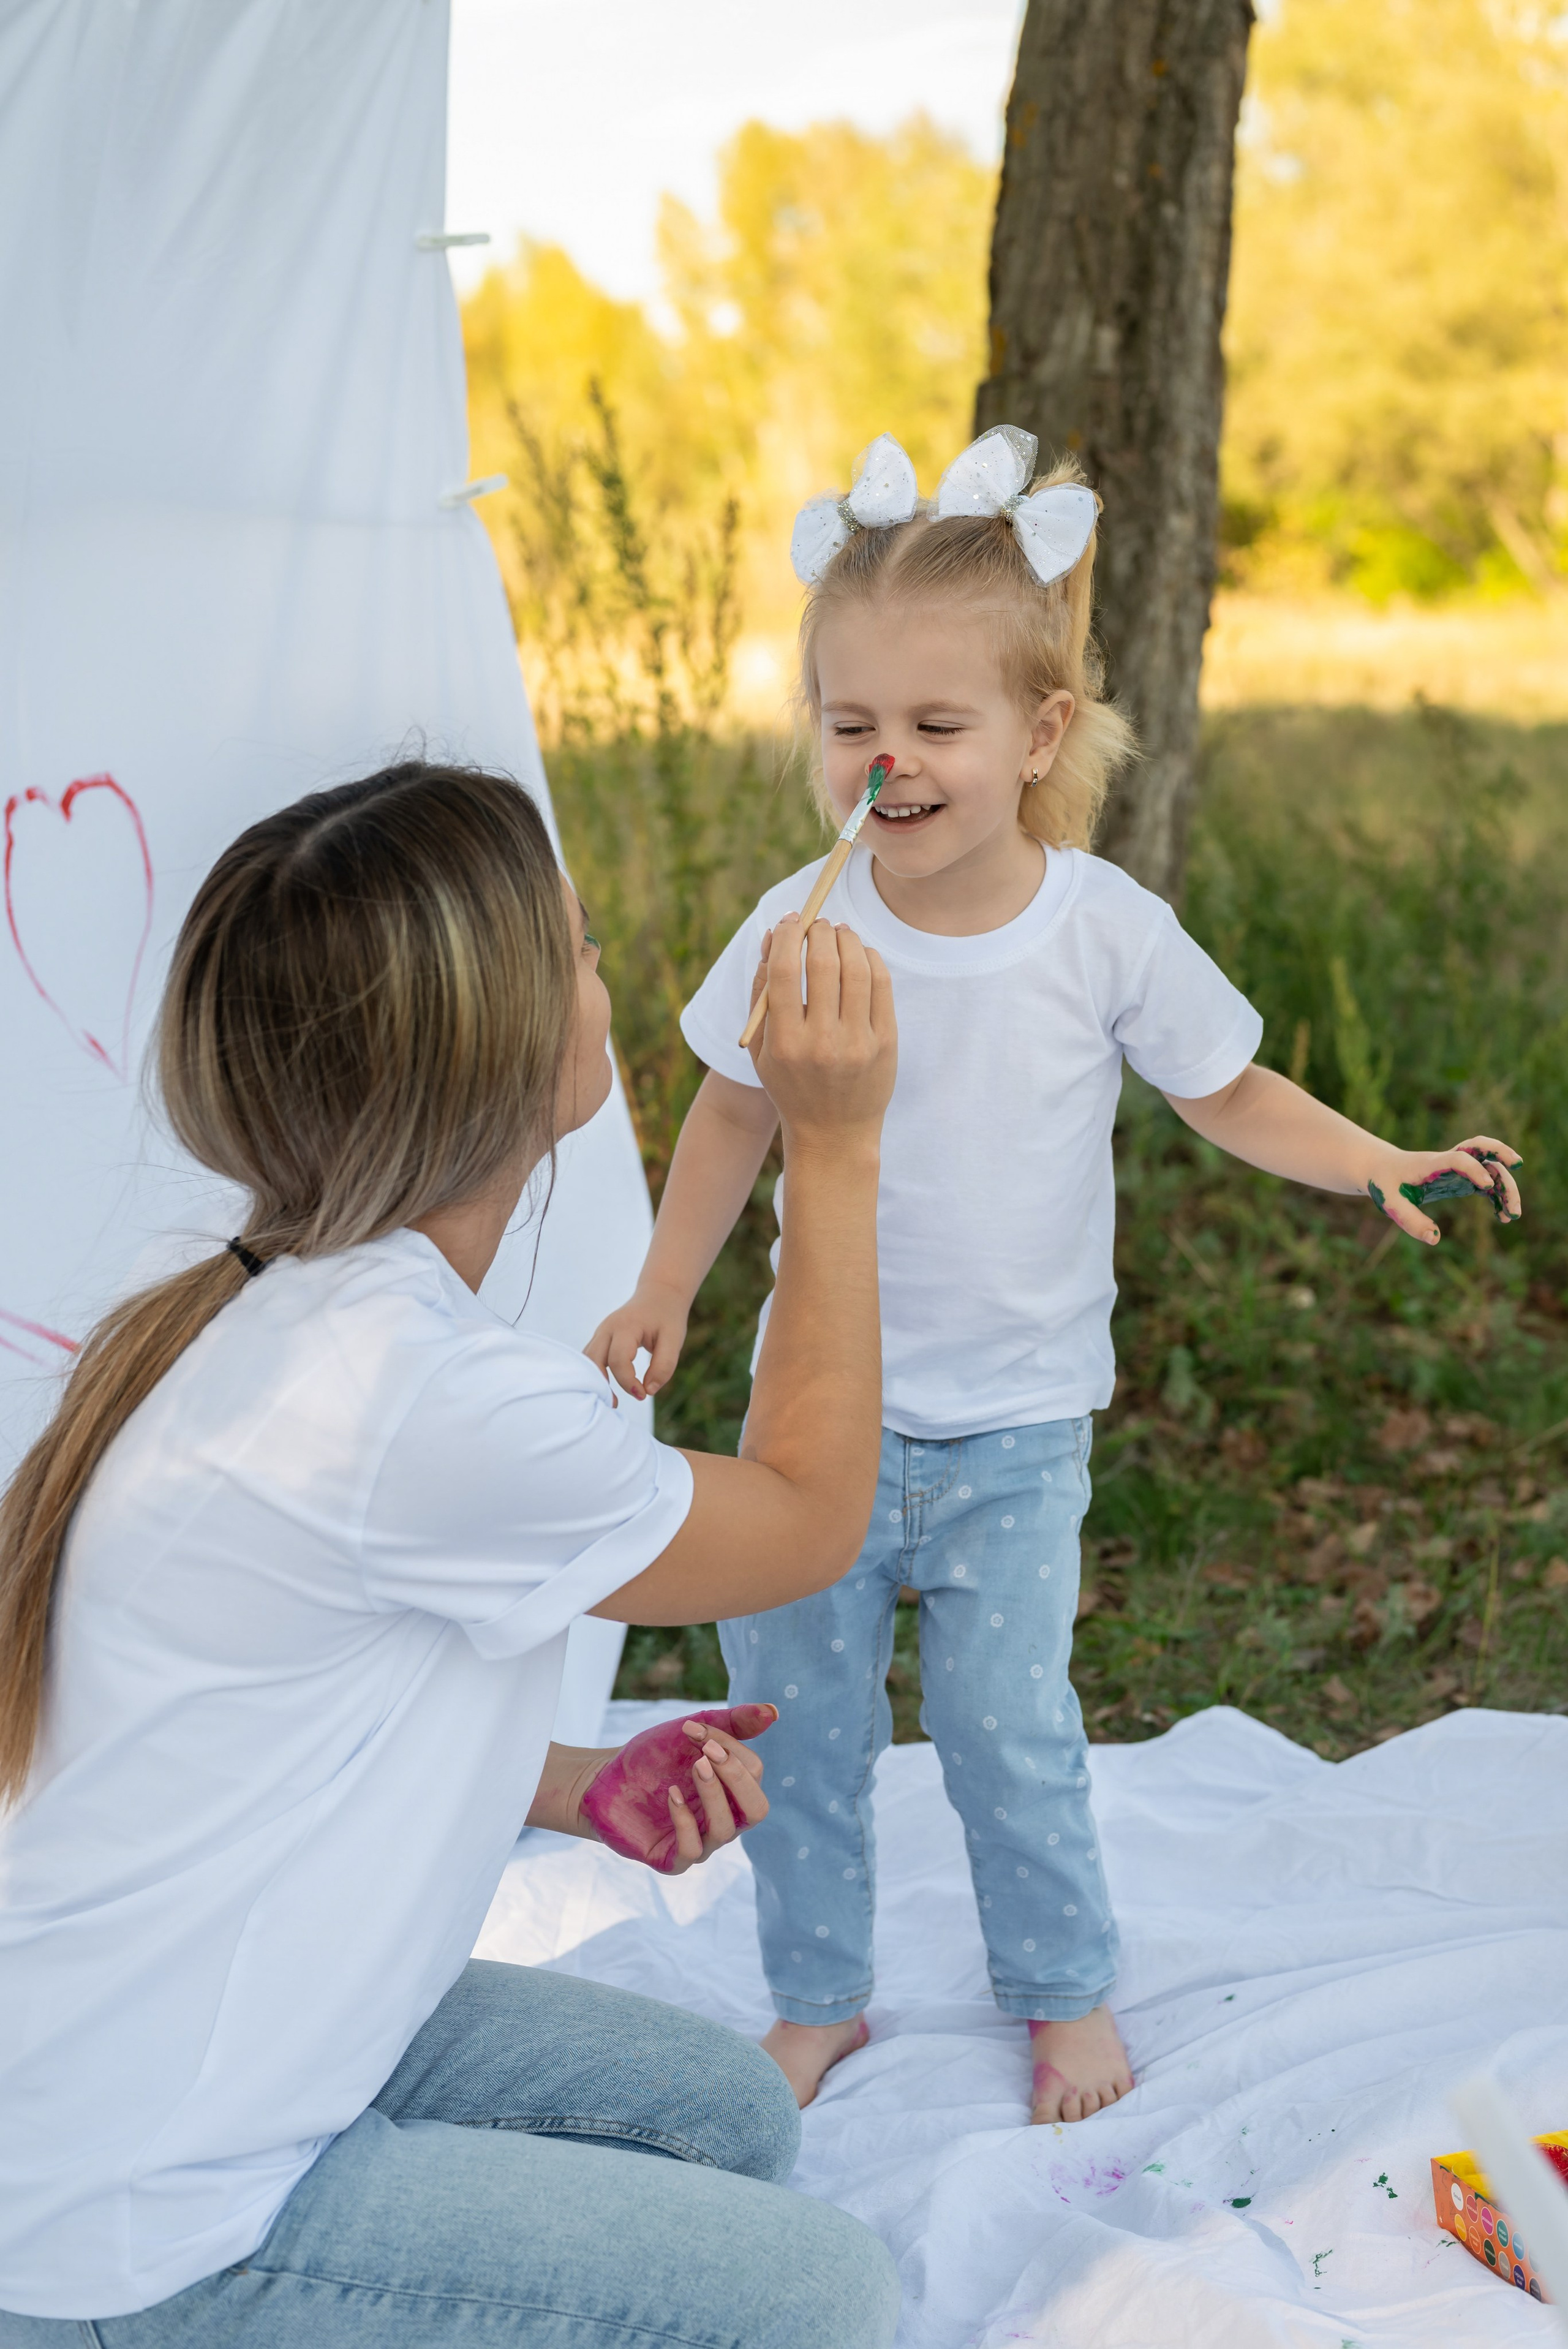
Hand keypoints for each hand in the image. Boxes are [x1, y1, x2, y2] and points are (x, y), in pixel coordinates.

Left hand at [577, 1706, 775, 1875]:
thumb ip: (732, 1723)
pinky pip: (691, 1849)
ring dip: (713, 1794)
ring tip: (693, 1767)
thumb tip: (773, 1711)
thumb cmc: (654, 1756)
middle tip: (707, 1753)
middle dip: (736, 1777)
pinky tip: (671, 1795)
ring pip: (726, 1829)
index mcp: (733, 1789)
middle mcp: (724, 1818)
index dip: (730, 1748)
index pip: (754, 1772)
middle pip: (756, 1809)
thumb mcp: (692, 1731)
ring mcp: (700, 1841)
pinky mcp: (672, 1858)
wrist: (604, 1777)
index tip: (696, 1730)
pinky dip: (684, 1820)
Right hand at [585, 1281, 690, 1401]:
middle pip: (593, 1360)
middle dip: (602, 1384)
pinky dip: (595, 1373)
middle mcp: (608, 1328)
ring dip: (595, 1380)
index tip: (643, 1394)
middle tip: (616, 1404)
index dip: (628, 1382)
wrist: (659, 1294)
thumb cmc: (667, 1318)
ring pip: (587, 1359)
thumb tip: (649, 1390)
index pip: (618, 1359)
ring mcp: (601, 1332)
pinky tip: (608, 1388)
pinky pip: (591, 1358)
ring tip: (611, 1400)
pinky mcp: (601, 1338)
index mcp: (626, 1326)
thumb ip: (664, 1366)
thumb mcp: (674, 1340)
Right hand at [749, 917, 895, 1146]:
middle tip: (817, 923)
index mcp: (785, 1042)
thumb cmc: (791, 1084)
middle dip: (819, 930)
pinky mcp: (886, 1042)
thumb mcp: (761, 1048)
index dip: (786, 935)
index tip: (789, 921)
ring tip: (839, 932)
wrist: (833, 1134)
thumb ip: (760, 993)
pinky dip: (870, 959)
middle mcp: (822, 1042)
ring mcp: (858, 1042)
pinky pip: (881, 984)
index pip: (783, 971)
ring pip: (856, 967)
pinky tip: (860, 954)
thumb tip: (772, 937)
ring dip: (847, 938)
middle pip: (822, 962)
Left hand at [1366, 1134, 1522, 1243]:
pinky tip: (1503, 1217)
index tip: (1485, 1186)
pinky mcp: (1462, 1178)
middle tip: (1516, 1181)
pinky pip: (1487, 1183)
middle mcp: (1449, 1161)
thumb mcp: (1391, 1203)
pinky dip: (1498, 1196)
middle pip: (1482, 1151)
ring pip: (1490, 1166)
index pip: (1458, 1158)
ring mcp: (1458, 1169)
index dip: (1473, 1169)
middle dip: (1501, 1160)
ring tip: (1514, 1215)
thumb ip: (1410, 1220)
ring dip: (1506, 1185)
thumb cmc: (1385, 1183)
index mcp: (1432, 1164)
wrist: (1383, 1169)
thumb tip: (1434, 1239)